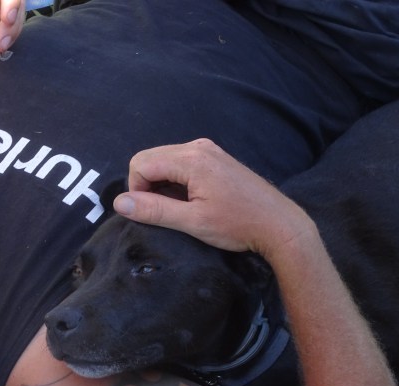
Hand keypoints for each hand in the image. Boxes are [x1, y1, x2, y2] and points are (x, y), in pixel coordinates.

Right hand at [113, 139, 314, 260]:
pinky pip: (180, 164)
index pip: (140, 164)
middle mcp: (198, 147)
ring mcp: (208, 150)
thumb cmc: (237, 225)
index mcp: (191, 159)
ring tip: (181, 209)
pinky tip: (191, 201)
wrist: (278, 224)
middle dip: (146, 186)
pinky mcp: (215, 158)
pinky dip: (175, 182)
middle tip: (164, 213)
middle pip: (150, 158)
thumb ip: (154, 210)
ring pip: (164, 161)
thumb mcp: (192, 222)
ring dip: (161, 185)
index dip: (137, 190)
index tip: (152, 213)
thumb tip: (119, 203)